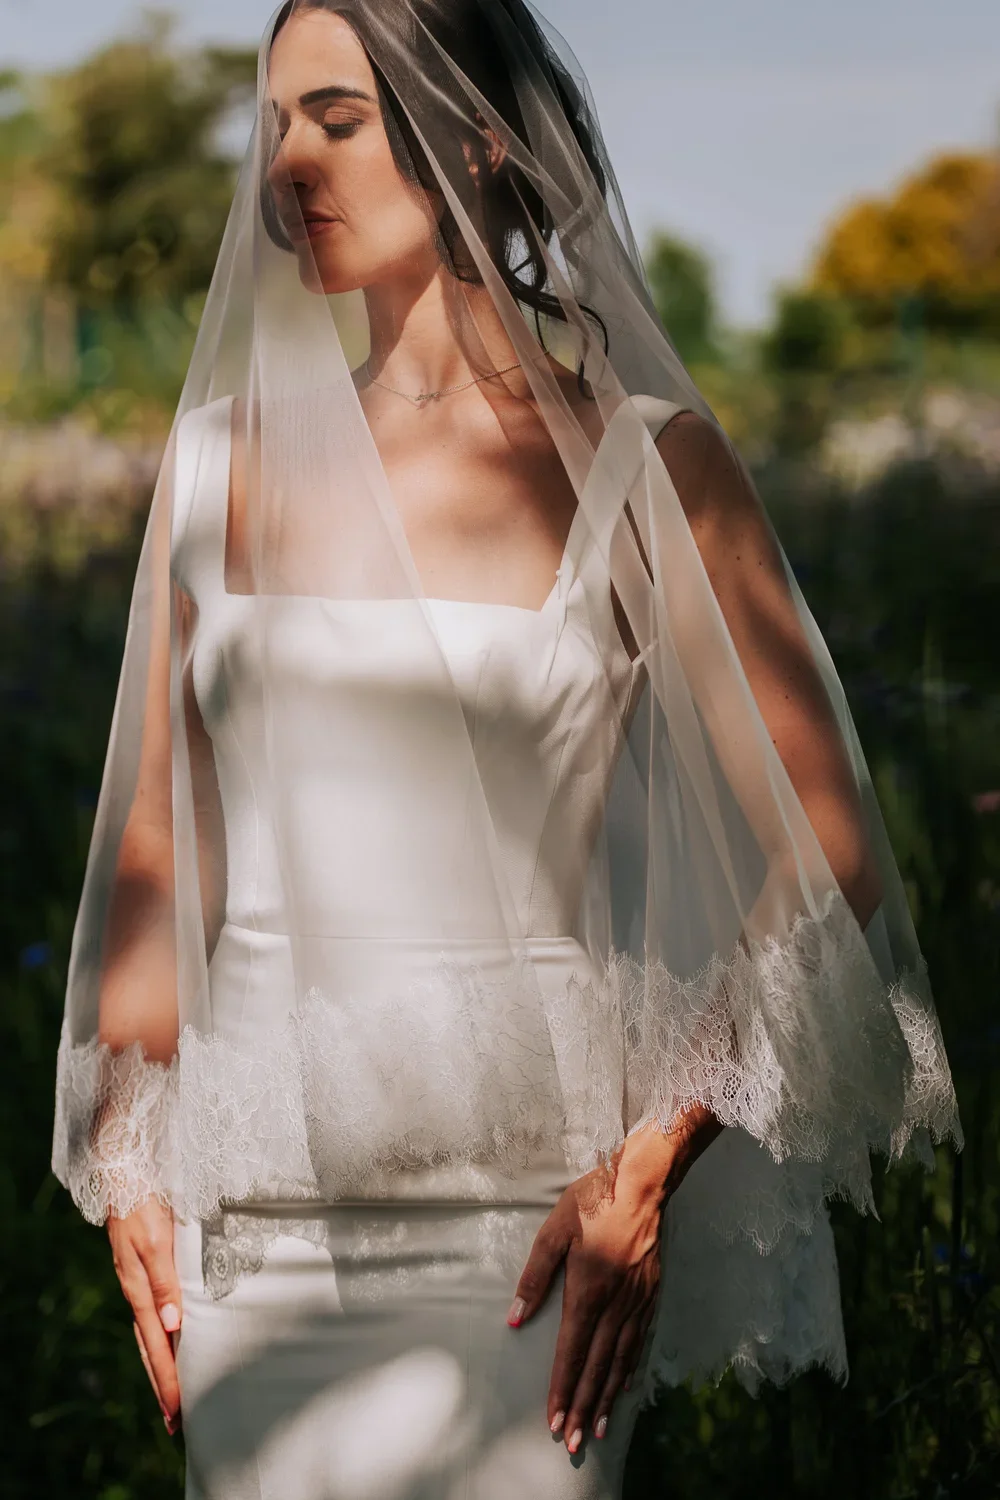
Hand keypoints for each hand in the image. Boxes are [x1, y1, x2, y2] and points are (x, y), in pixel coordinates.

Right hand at [108, 1199, 181, 1433]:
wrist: (127, 1180)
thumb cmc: (146, 1209)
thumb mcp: (158, 1243)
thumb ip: (165, 1283)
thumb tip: (171, 1326)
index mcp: (140, 1291)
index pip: (157, 1346)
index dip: (168, 1378)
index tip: (177, 1408)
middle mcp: (138, 1294)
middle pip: (150, 1350)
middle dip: (163, 1385)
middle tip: (175, 1420)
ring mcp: (139, 1286)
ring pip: (150, 1338)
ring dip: (162, 1368)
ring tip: (173, 1398)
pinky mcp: (145, 1276)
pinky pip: (152, 1319)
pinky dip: (160, 1342)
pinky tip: (169, 1349)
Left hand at [507, 1110, 720, 1453]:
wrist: (641, 1183)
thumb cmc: (591, 1202)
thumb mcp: (554, 1231)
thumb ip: (535, 1276)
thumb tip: (516, 1318)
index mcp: (588, 1290)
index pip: (572, 1351)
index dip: (562, 1388)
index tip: (553, 1419)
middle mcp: (615, 1304)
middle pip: (597, 1366)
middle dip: (582, 1405)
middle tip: (572, 1441)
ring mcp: (637, 1301)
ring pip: (620, 1360)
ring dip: (606, 1397)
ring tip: (596, 1428)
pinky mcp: (650, 1293)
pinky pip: (638, 1342)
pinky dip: (628, 1369)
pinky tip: (621, 1385)